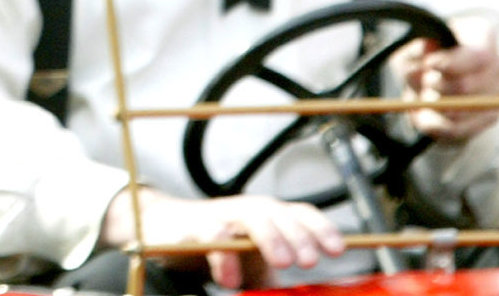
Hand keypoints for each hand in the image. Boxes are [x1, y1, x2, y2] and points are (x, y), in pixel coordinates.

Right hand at [103, 186, 344, 289]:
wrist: (161, 229)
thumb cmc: (213, 244)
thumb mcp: (251, 261)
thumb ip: (274, 272)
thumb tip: (307, 293)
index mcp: (266, 217)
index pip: (299, 214)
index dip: (320, 229)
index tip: (337, 250)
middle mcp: (246, 211)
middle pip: (278, 213)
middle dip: (298, 236)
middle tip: (309, 260)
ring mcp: (220, 216)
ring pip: (250, 217)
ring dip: (270, 237)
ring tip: (282, 263)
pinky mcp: (192, 228)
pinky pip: (210, 236)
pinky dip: (222, 256)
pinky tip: (230, 277)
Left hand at [397, 31, 498, 141]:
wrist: (432, 73)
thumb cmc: (426, 52)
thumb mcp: (415, 44)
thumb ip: (417, 50)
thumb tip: (426, 57)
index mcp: (482, 37)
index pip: (479, 56)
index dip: (451, 63)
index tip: (428, 64)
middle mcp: (497, 65)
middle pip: (467, 86)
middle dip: (436, 86)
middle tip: (423, 81)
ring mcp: (497, 93)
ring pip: (460, 111)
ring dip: (432, 106)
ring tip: (421, 95)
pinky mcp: (489, 117)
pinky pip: (458, 129)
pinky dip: (433, 124)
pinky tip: (422, 115)